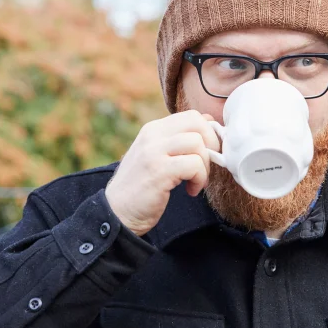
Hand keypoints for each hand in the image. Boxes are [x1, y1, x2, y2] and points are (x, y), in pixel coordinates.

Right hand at [105, 110, 220, 235]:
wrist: (116, 212)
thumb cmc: (141, 186)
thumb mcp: (156, 156)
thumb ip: (176, 141)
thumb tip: (209, 125)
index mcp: (153, 129)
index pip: (192, 116)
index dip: (208, 134)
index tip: (208, 154)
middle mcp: (152, 134)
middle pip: (197, 122)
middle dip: (211, 145)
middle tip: (206, 166)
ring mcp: (154, 151)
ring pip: (198, 143)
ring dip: (205, 166)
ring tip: (195, 182)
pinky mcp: (159, 170)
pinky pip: (194, 165)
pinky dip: (199, 179)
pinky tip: (190, 191)